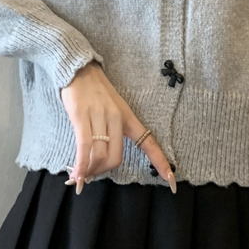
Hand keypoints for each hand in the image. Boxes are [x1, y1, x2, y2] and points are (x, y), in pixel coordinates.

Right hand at [59, 60, 176, 194]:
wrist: (78, 68)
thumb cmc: (94, 92)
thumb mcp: (112, 109)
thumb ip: (111, 132)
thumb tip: (101, 159)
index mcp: (128, 117)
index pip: (149, 142)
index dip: (160, 162)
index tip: (172, 180)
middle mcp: (116, 118)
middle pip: (115, 157)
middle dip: (103, 171)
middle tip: (92, 174)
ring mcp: (99, 118)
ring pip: (100, 155)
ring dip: (90, 170)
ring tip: (81, 174)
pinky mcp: (81, 117)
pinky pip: (84, 147)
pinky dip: (80, 164)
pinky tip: (76, 175)